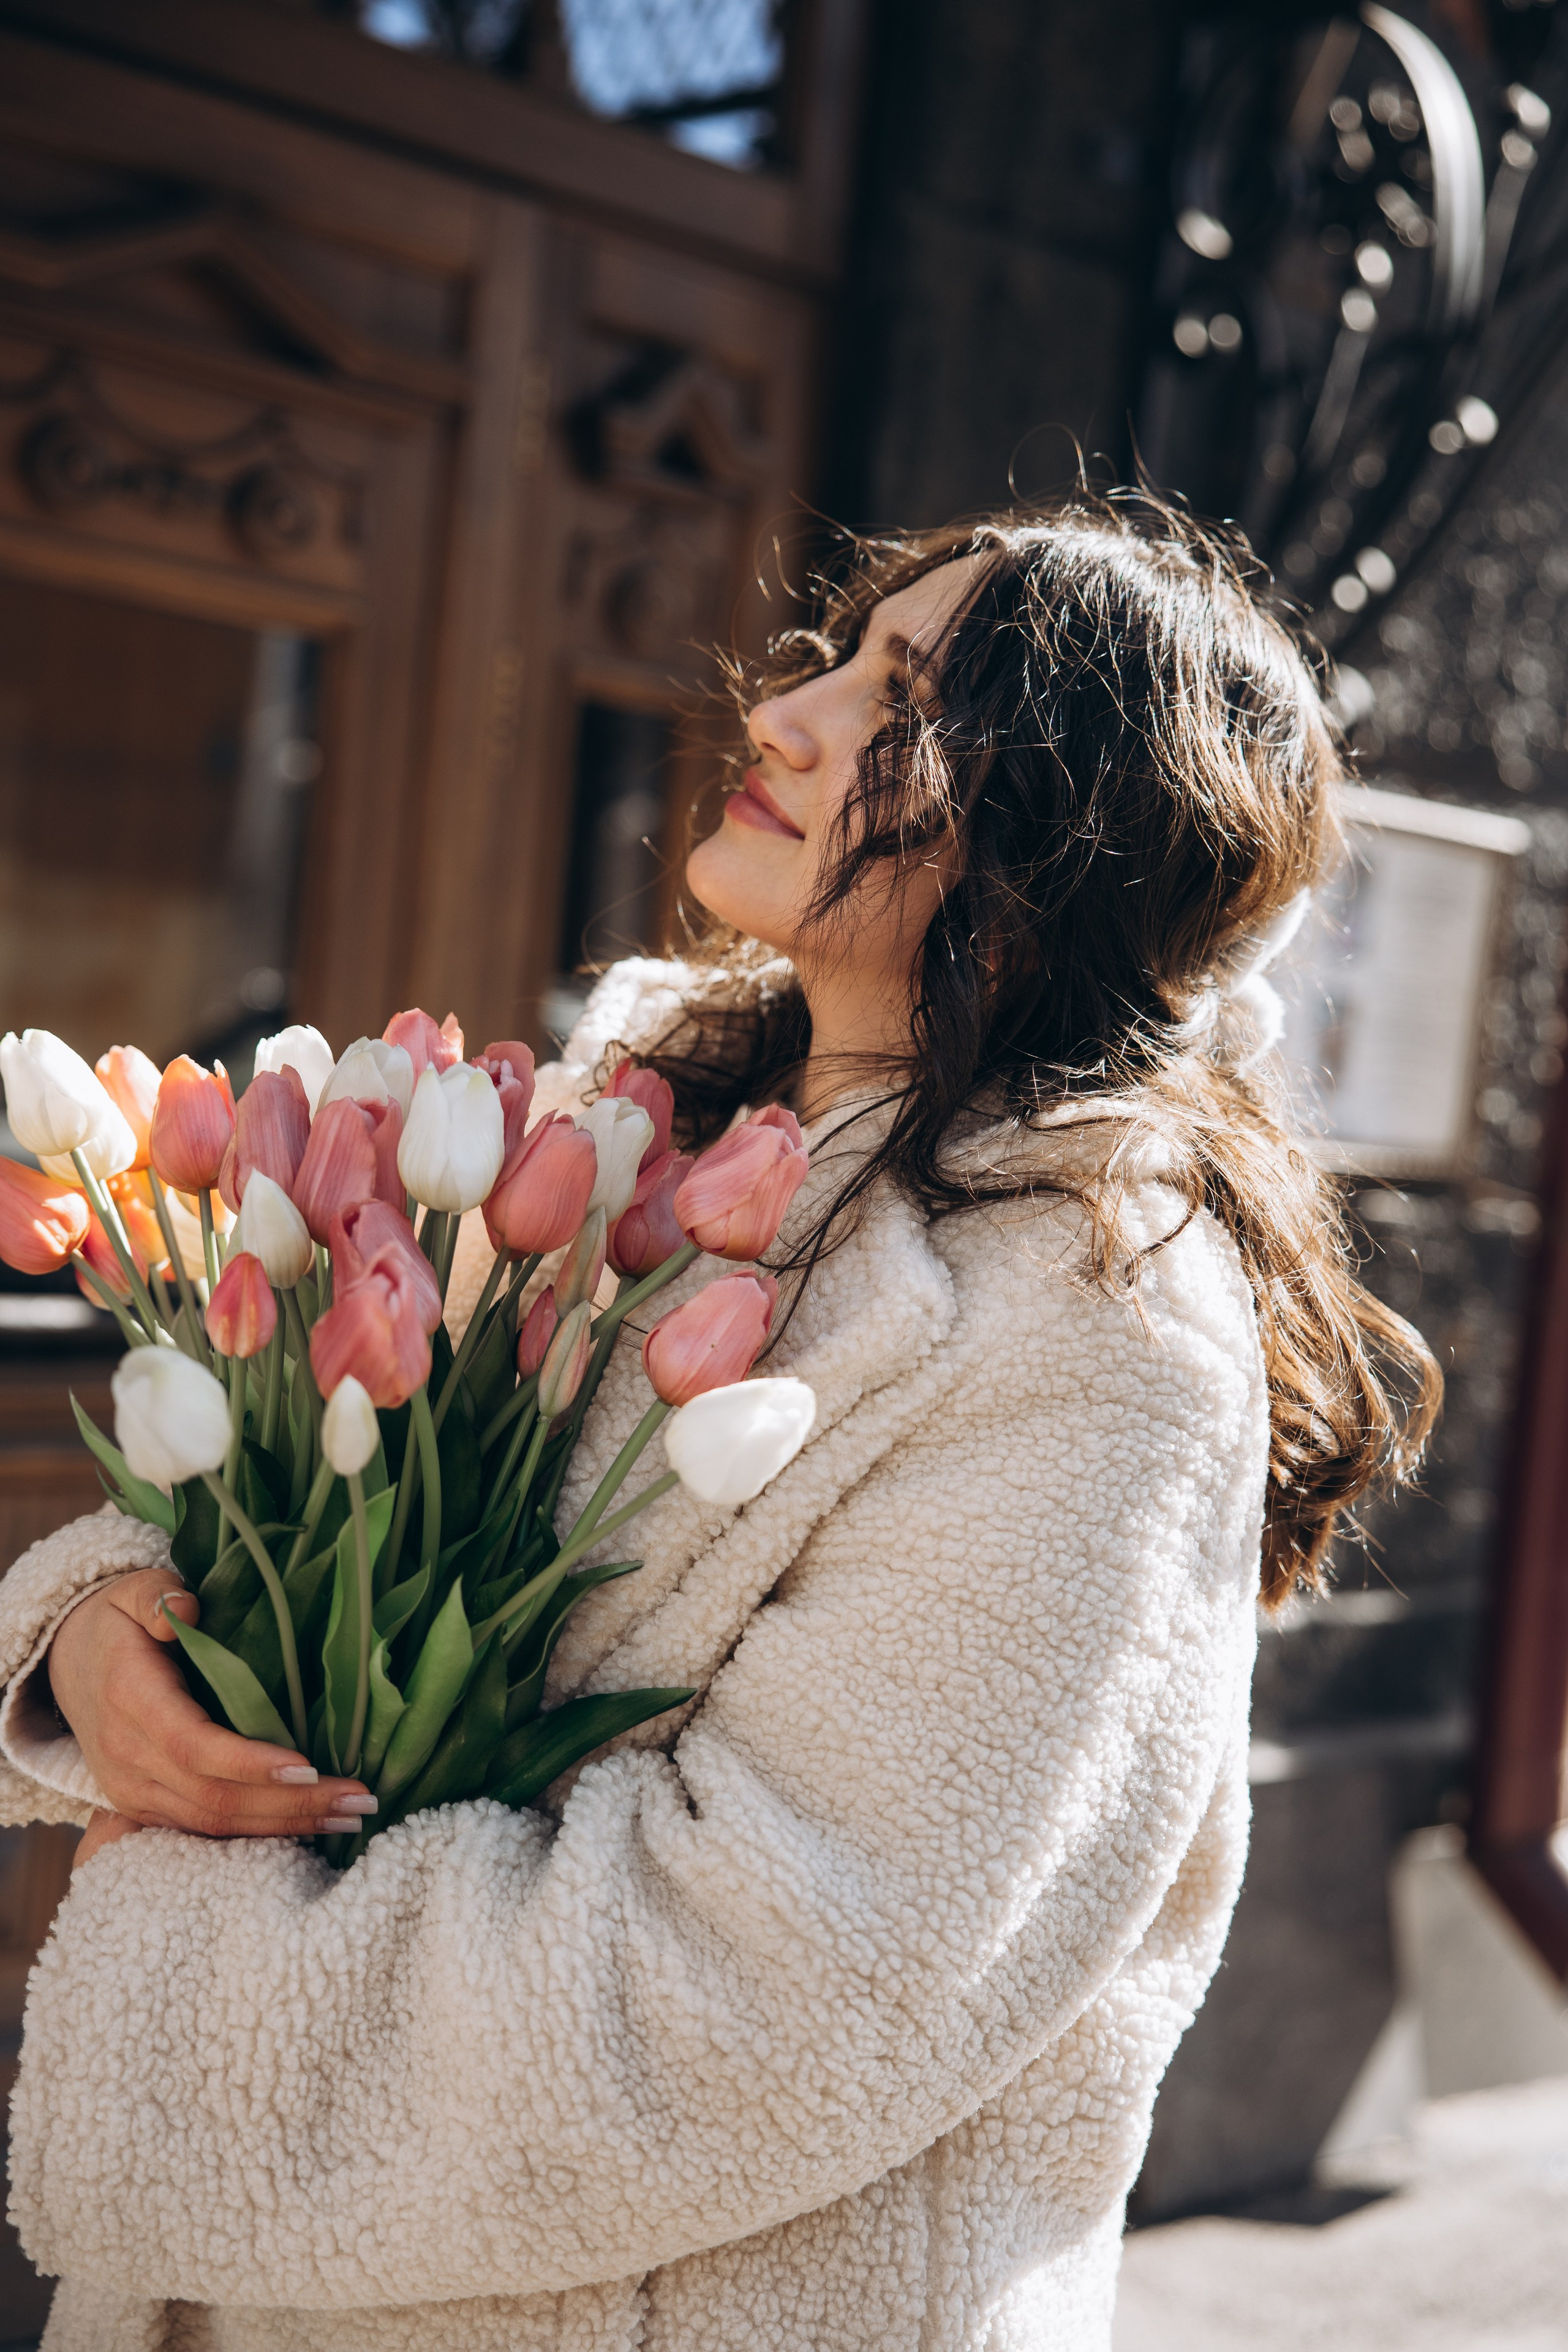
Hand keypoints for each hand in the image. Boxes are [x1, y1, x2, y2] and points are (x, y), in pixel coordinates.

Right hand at [49, 1568, 375, 1843]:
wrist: (65, 1665)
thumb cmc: (115, 1623)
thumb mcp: (131, 1591)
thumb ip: (156, 1593)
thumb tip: (186, 1605)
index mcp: (130, 1701)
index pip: (194, 1746)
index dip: (250, 1763)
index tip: (308, 1767)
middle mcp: (128, 1757)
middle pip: (215, 1797)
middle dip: (291, 1805)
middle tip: (359, 1801)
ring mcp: (132, 1790)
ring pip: (212, 1824)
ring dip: (284, 1826)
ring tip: (350, 1817)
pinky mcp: (143, 1806)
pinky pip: (203, 1830)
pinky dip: (258, 1833)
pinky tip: (309, 1826)